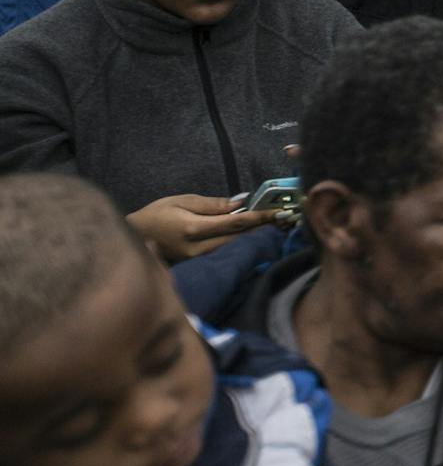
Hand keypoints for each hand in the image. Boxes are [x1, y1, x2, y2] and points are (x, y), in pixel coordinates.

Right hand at [126, 194, 276, 262]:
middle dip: (263, 230)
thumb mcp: (182, 201)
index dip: (260, 218)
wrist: (131, 236)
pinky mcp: (195, 264)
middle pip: (238, 239)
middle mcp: (197, 248)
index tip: (280, 213)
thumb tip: (241, 203)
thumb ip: (212, 204)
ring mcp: (196, 259)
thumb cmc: (156, 214)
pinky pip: (222, 254)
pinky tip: (254, 239)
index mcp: (194, 229)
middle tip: (287, 220)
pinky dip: (239, 245)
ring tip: (277, 228)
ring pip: (232, 248)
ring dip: (254, 238)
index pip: (235, 223)